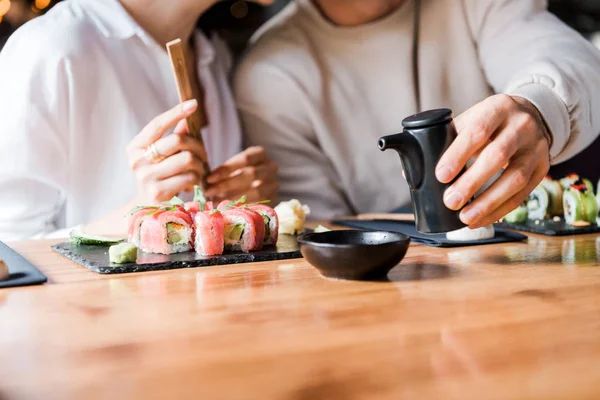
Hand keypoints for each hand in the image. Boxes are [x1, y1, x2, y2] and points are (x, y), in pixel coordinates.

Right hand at [126, 99, 207, 202]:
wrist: (147, 208)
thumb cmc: (159, 177)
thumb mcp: (162, 156)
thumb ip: (173, 138)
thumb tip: (187, 118)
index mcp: (135, 147)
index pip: (157, 124)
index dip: (176, 112)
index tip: (193, 103)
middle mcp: (137, 161)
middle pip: (177, 141)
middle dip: (198, 146)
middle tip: (204, 155)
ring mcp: (146, 177)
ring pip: (187, 160)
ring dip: (200, 165)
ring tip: (199, 171)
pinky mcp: (158, 192)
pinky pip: (190, 177)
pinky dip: (197, 179)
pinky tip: (193, 183)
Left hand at [205, 146, 278, 202]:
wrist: (260, 184)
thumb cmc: (241, 173)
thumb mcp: (234, 167)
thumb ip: (223, 172)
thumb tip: (205, 182)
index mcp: (260, 154)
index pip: (245, 159)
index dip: (226, 169)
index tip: (209, 178)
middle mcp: (271, 167)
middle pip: (251, 174)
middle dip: (227, 184)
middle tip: (209, 192)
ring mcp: (275, 184)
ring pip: (256, 191)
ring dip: (233, 197)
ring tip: (215, 202)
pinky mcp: (275, 199)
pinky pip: (260, 203)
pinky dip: (243, 206)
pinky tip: (228, 209)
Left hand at [436, 94, 550, 227]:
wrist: (531, 115)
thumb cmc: (490, 122)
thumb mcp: (470, 119)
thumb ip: (443, 141)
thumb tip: (410, 173)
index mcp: (497, 108)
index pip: (477, 131)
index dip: (458, 154)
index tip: (440, 175)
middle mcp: (521, 126)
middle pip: (497, 155)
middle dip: (471, 182)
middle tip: (450, 201)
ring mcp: (535, 148)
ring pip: (514, 178)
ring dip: (488, 202)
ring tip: (466, 218)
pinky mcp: (542, 168)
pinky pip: (522, 194)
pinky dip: (500, 210)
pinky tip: (482, 219)